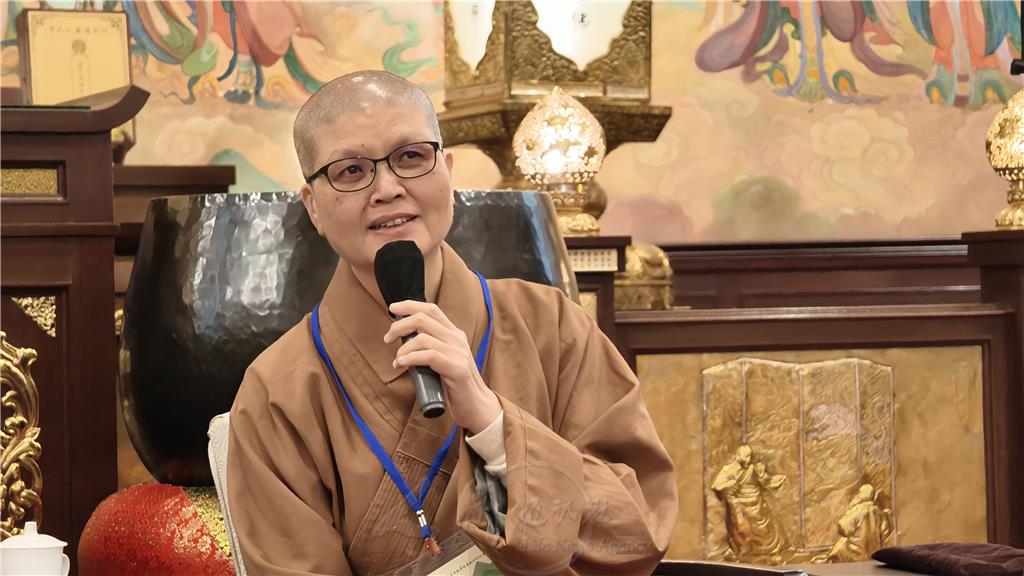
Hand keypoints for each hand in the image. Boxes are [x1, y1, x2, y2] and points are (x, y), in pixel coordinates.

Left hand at [383, 300, 499, 434]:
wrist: (476, 405)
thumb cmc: (454, 384)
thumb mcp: (443, 359)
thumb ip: (430, 347)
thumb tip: (403, 341)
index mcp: (454, 334)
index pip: (431, 310)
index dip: (410, 305)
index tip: (393, 308)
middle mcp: (457, 339)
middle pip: (423, 319)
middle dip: (400, 326)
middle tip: (387, 338)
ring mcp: (458, 353)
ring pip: (423, 338)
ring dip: (403, 348)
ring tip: (397, 360)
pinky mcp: (456, 368)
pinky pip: (428, 356)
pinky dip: (410, 358)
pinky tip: (401, 364)